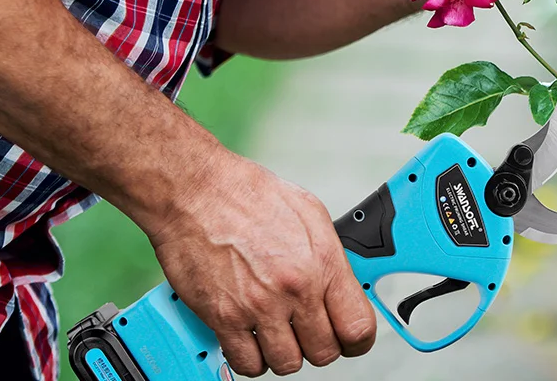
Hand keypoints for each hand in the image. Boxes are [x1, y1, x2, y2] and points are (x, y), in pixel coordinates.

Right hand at [147, 151, 374, 376]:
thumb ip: (328, 255)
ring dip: (284, 351)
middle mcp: (293, 288)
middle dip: (319, 343)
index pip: (358, 326)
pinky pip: (247, 364)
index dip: (357, 338)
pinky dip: (250, 357)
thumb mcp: (309, 211)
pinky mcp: (224, 318)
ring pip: (287, 363)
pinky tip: (250, 335)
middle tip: (307, 328)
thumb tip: (341, 283)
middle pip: (324, 352)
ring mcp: (258, 306)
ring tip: (276, 328)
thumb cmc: (247, 195)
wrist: (198, 192)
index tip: (350, 336)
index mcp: (321, 261)